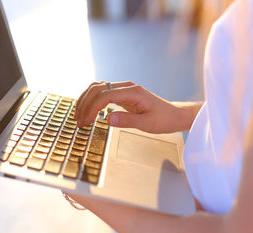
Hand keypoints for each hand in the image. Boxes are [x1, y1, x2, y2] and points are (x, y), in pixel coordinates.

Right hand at [75, 81, 196, 133]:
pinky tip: (87, 111)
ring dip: (85, 100)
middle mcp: (126, 87)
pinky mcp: (121, 94)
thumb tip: (107, 119)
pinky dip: (91, 100)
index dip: (92, 108)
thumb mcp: (147, 124)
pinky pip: (102, 93)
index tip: (85, 121)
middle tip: (79, 121)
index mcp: (133, 92)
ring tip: (79, 116)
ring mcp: (123, 89)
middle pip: (97, 88)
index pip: (105, 95)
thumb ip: (127, 120)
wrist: (173, 115)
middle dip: (85, 104)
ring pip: (97, 88)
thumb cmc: (163, 119)